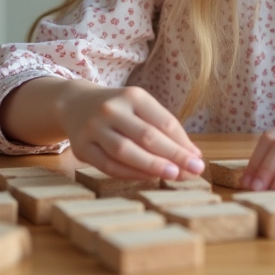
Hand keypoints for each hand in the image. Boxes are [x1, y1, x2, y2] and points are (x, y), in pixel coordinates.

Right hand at [56, 83, 204, 181]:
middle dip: (173, 156)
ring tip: (174, 176)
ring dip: (152, 166)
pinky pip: (108, 165)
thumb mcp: (141, 109)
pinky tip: (148, 178)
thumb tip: (194, 156)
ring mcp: (94, 128)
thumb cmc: (120, 110)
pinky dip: (130, 173)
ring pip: (125, 151)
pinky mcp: (81, 147)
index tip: (198, 160)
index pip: (164, 122)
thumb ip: (166, 130)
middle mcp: (112, 109)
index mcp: (133, 96)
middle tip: (194, 171)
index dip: (183, 143)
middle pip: (147, 136)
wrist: (75, 104)